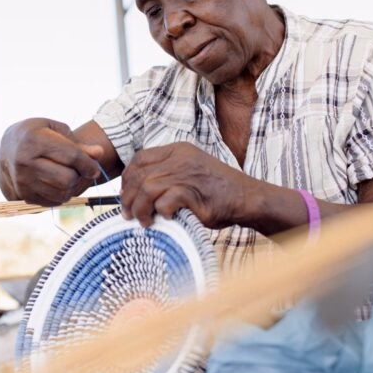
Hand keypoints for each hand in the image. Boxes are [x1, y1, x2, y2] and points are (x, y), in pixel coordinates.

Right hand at [0, 118, 103, 205]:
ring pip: (61, 194)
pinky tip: (54, 183)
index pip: (72, 157)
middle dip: (78, 176)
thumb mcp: (55, 130)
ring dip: (70, 187)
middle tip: (77, 170)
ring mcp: (20, 182)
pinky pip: (51, 203)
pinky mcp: (20, 196)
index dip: (89, 164)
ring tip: (66, 175)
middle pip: (67, 179)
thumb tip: (99, 154)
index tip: (95, 169)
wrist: (7, 145)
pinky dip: (58, 195)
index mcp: (34, 141)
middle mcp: (24, 163)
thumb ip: (78, 144)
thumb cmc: (37, 133)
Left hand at [120, 142, 256, 227]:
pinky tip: (165, 218)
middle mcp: (180, 158)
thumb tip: (135, 194)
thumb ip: (166, 176)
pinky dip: (160, 212)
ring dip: (140, 208)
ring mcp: (186, 174)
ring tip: (143, 221)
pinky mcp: (193, 192)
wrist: (247, 198)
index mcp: (178, 150)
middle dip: (128, 197)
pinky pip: (164, 201)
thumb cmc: (216, 191)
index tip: (125, 194)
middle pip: (139, 175)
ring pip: (147, 188)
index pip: (140, 159)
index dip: (127, 178)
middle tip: (128, 214)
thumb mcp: (189, 173)